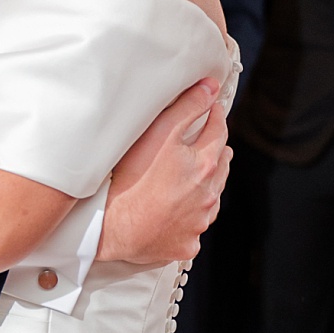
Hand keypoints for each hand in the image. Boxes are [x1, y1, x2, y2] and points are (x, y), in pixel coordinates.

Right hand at [99, 80, 228, 264]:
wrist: (112, 228)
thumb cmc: (131, 181)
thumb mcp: (158, 134)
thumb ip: (187, 108)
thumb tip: (210, 88)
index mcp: (205, 166)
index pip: (218, 132)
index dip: (214, 116)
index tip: (211, 109)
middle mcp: (208, 195)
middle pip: (222, 165)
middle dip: (215, 150)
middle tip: (207, 141)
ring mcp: (199, 222)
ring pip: (213, 196)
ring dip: (207, 184)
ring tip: (195, 176)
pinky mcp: (188, 244)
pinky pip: (196, 226)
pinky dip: (191, 216)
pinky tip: (179, 210)